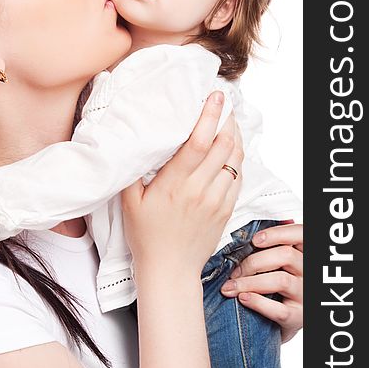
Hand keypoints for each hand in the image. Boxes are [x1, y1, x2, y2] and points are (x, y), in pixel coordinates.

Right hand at [122, 91, 243, 277]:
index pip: (198, 143)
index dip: (209, 116)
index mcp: (174, 184)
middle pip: (223, 145)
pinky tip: (231, 149)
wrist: (170, 270)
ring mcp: (217, 200)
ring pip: (235, 160)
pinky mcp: (226, 209)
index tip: (215, 97)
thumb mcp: (129, 202)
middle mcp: (200, 190)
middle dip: (227, 119)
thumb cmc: (147, 236)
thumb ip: (131, 171)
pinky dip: (237, 159)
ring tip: (229, 122)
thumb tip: (133, 143)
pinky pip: (238, 177)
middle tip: (224, 104)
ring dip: (235, 136)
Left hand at [221, 223, 302, 342]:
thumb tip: (252, 230)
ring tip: (230, 286)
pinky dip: (258, 302)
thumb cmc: (280, 283)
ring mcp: (306, 295)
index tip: (255, 240)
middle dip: (253, 262)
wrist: (286, 317)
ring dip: (249, 282)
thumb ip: (273, 245)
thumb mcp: (282, 261)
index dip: (277, 234)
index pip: (298, 234)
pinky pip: (279, 310)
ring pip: (280, 280)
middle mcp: (310, 272)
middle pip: (285, 255)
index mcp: (305, 253)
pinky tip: (243, 298)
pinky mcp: (299, 317)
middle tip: (233, 271)